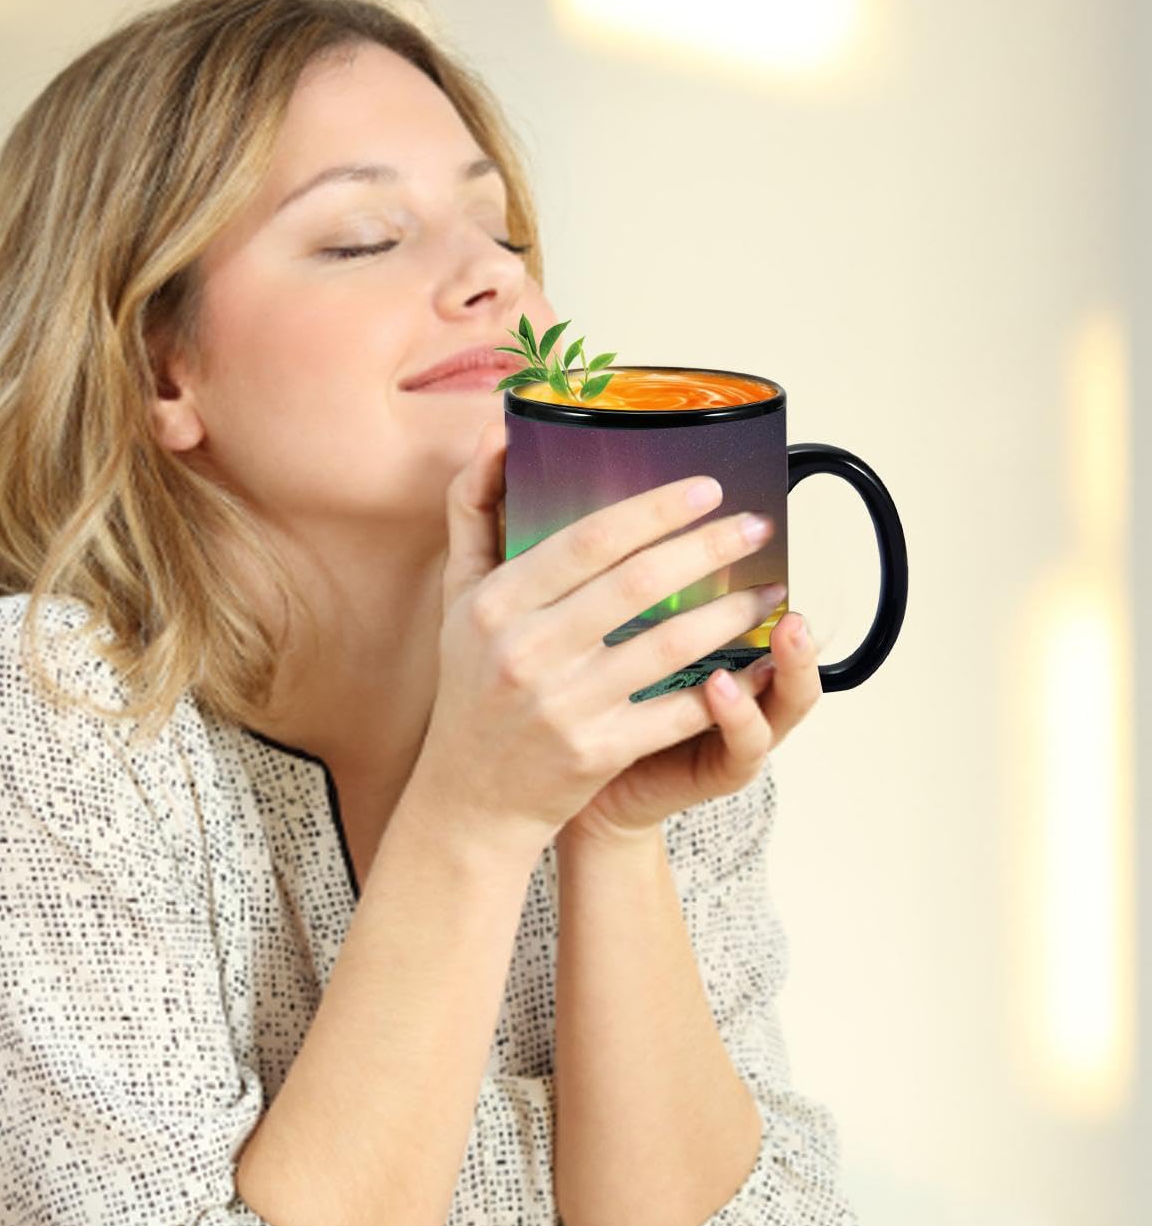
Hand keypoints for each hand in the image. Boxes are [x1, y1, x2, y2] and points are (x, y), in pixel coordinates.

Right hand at [411, 412, 809, 868]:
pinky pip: (676, 711)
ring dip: (730, 612)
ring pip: (668, 645)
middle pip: (638, 584)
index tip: (708, 487)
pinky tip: (758, 663)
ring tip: (768, 589)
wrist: (469, 794)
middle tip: (757, 526)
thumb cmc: (471, 681)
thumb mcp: (458, 593)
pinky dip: (725, 687)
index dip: (655, 509)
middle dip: (710, 548)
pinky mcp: (595, 753)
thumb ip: (473, 509)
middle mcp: (525, 650)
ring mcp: (562, 705)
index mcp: (495, 602)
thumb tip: (498, 431)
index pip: (588, 540)